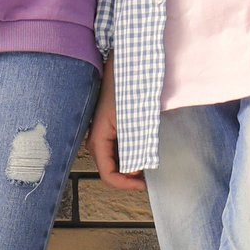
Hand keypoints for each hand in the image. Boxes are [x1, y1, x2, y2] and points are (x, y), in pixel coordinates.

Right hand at [89, 63, 141, 189]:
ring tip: (151, 162)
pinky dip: (134, 153)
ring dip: (133, 165)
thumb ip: (135, 148)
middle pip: (112, 170)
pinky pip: (121, 149)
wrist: (127, 63)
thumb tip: (137, 170)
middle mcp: (97, 140)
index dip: (127, 185)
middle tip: (152, 174)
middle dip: (131, 176)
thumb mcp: (134, 121)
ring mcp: (104, 134)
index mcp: (98, 141)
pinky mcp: (112, 128)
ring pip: (117, 160)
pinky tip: (147, 148)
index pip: (108, 176)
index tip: (146, 184)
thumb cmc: (128, 88)